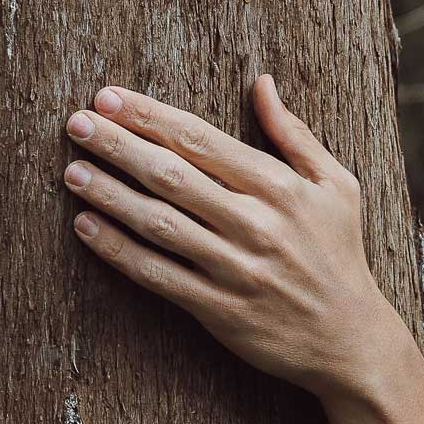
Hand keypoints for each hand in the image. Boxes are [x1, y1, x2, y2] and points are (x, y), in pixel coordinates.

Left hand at [61, 74, 396, 397]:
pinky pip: (158, 275)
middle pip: (173, 176)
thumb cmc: (340, 255)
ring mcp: (235, 269)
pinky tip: (87, 227)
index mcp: (280, 187)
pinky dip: (119, 251)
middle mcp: (256, 224)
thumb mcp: (335, 186)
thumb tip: (263, 82)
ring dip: (110, 195)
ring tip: (72, 170)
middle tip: (76, 123)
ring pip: (159, 224)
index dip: (151, 116)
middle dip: (119, 145)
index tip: (110, 97)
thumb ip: (294, 134)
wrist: (351, 340)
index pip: (202, 141)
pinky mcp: (218, 310)